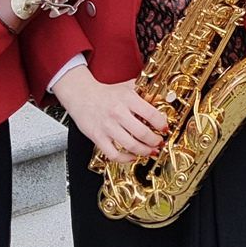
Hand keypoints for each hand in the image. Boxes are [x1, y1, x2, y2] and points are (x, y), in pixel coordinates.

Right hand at [53, 65, 168, 162]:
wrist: (81, 95)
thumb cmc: (106, 92)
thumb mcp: (128, 87)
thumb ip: (145, 92)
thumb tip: (161, 98)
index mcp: (128, 98)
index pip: (151, 114)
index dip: (162, 124)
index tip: (165, 129)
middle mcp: (118, 112)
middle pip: (143, 133)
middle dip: (155, 141)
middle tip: (159, 142)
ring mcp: (107, 126)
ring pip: (130, 145)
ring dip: (144, 151)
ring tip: (150, 151)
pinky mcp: (98, 137)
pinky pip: (114, 154)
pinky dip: (125, 159)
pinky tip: (132, 157)